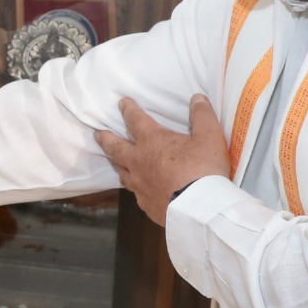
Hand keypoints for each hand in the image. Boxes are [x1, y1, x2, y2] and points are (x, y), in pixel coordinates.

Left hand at [94, 94, 229, 225]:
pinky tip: (139, 190)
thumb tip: (197, 98)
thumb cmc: (203, 169)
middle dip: (105, 138)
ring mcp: (140, 185)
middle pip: (115, 148)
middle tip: (97, 134)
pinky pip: (136, 193)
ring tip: (114, 161)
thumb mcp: (209, 137)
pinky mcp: (146, 204)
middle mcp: (139, 162)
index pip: (135, 120)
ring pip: (122, 172)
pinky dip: (136, 188)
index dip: (128, 109)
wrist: (199, 209)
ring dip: (116, 164)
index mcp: (152, 142)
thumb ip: (202, 116)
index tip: (121, 103)